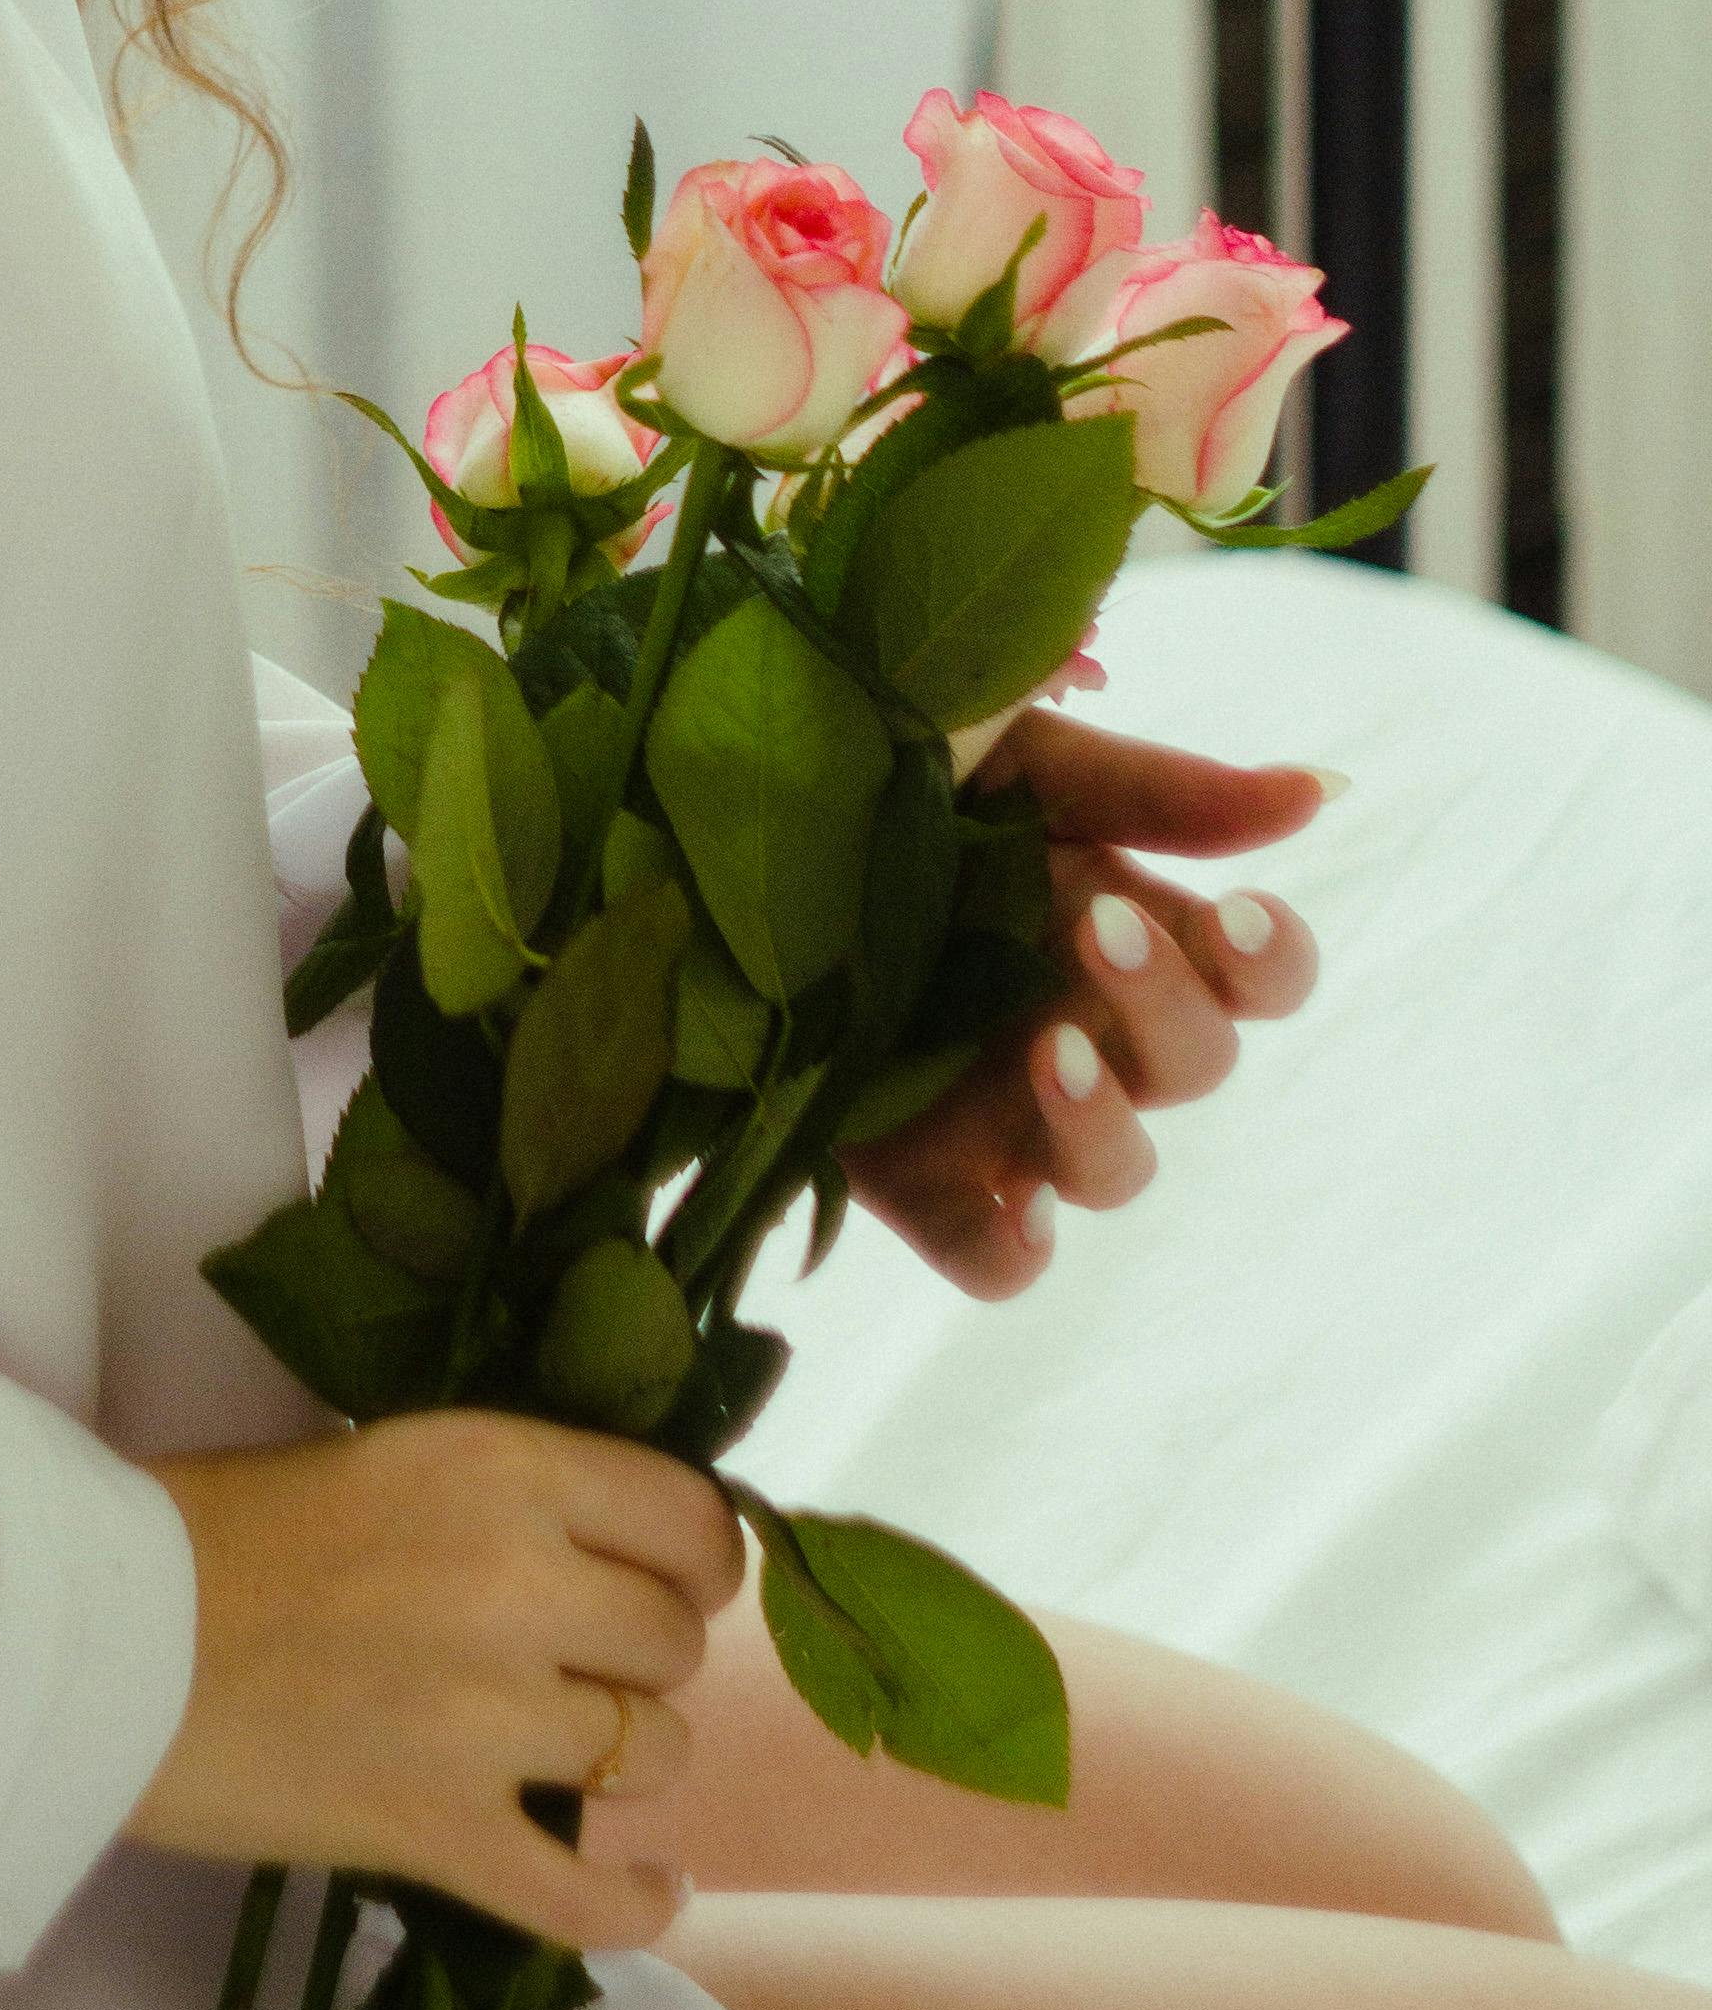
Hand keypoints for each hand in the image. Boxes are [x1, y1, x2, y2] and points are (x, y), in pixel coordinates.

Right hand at [123, 1413, 741, 1947]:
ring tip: (564, 1755)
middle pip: (671, 1642)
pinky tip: (655, 1889)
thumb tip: (607, 1555)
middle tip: (576, 1667)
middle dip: (638, 1658)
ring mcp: (486, 1719)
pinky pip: (586, 1897)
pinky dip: (635, 1905)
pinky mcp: (441, 1834)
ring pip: (649, 1754)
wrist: (97, 1636)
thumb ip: (504, 1502)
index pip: (687, 1517)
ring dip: (619, 1759)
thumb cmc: (215, 1528)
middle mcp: (518, 1585)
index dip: (696, 1561)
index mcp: (500, 1469)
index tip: (671, 1583)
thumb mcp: (386, 1458)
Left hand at [839, 701, 1327, 1300]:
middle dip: (1164, 1002)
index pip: (1252, 971)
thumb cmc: (858, 761)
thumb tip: (1322, 791)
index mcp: (1108, 913)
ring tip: (1048, 1051)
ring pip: (1116, 1172)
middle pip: (1196, 1064)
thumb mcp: (1005, 749)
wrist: (687, 811)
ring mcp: (996, 1106)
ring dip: (1105, 1124)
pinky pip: (993, 1260)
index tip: (1238, 913)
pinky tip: (1011, 1201)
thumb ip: (1155, 786)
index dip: (1270, 958)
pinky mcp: (908, 1173)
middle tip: (1090, 925)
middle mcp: (1072, 1017)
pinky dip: (1016, 1249)